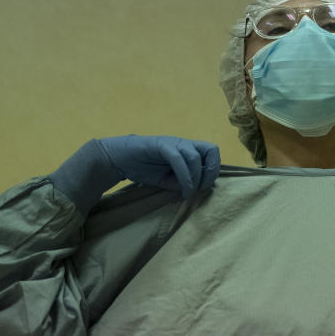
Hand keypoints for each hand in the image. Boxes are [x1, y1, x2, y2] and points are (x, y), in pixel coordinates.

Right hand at [98, 135, 220, 198]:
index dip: (214, 170)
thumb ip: (182, 183)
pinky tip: (183, 189)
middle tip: (202, 187)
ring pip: (194, 156)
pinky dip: (184, 176)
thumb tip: (195, 190)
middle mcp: (184, 144)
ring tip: (188, 192)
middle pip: (211, 149)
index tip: (205, 187)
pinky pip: (177, 158)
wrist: (120, 160)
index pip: (211, 153)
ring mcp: (173, 143)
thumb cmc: (145, 168)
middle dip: (211, 170)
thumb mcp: (168, 181)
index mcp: (188, 150)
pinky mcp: (160, 145)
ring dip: (195, 177)